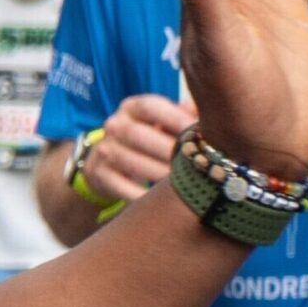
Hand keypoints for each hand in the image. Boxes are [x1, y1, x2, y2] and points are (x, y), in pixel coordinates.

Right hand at [82, 95, 197, 201]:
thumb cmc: (150, 139)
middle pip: (137, 134)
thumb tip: (209, 117)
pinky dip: (140, 194)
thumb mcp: (163, 122)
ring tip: (183, 183)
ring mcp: (103, 149)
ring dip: (157, 174)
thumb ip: (186, 116)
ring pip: (128, 161)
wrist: (110, 160)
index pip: (149, 107)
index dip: (175, 118)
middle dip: (168, 151)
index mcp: (132, 108)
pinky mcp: (98, 172)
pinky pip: (120, 185)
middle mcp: (114, 125)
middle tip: (194, 165)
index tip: (199, 133)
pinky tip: (160, 199)